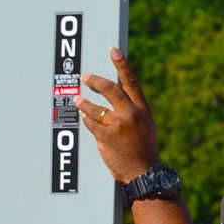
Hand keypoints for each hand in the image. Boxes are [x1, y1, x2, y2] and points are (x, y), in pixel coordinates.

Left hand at [78, 48, 159, 183]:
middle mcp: (131, 114)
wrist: (145, 173)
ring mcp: (117, 125)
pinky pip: (89, 122)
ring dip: (83, 103)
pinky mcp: (105, 136)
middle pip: (108, 88)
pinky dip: (86, 120)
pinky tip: (85, 119)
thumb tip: (116, 96)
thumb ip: (132, 110)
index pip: (131, 82)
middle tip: (85, 78)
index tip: (113, 50)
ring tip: (78, 101)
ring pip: (93, 107)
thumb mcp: (145, 126)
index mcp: (143, 110)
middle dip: (93, 81)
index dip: (121, 64)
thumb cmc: (144, 150)